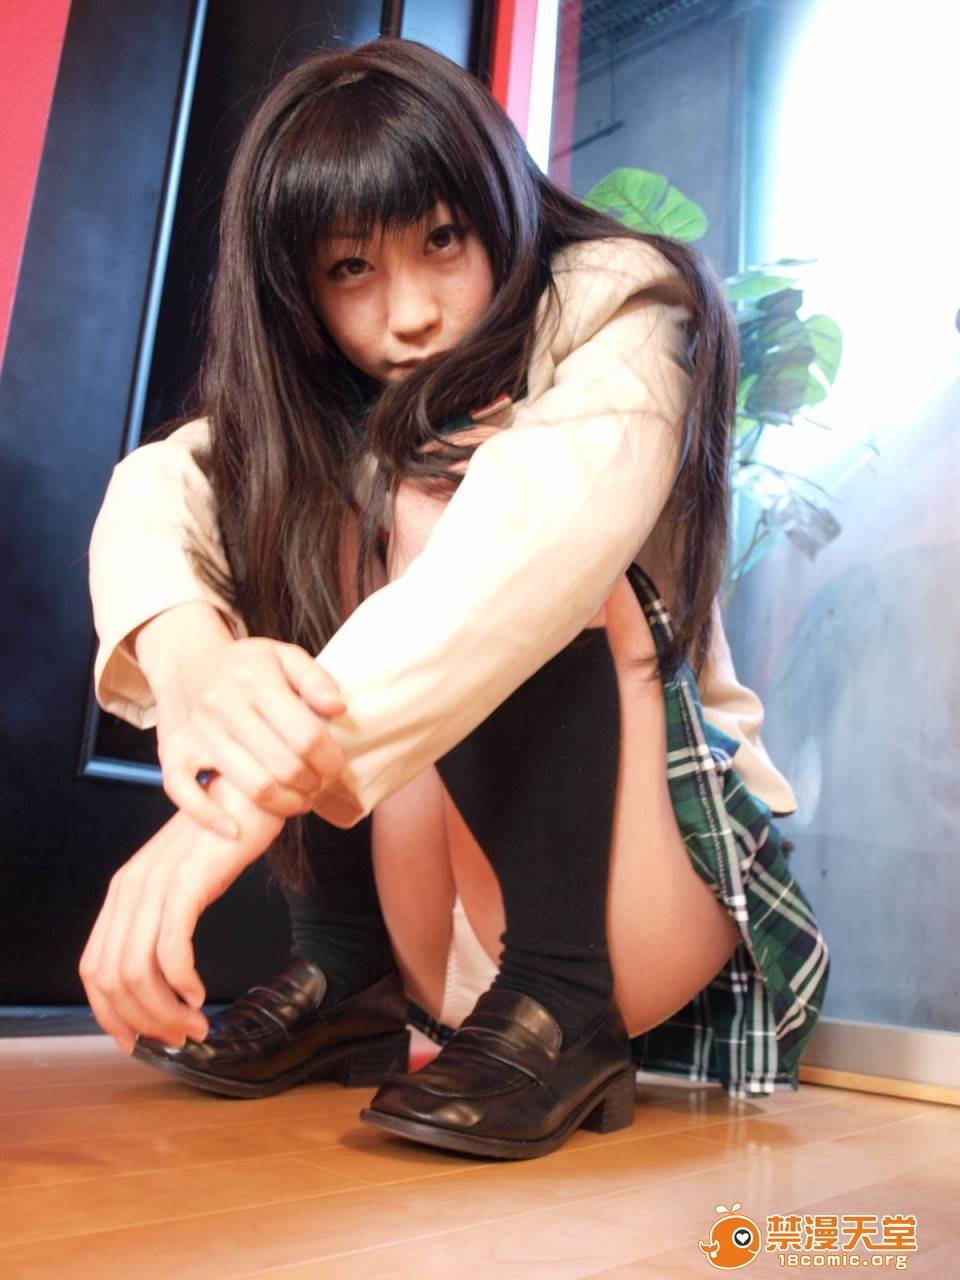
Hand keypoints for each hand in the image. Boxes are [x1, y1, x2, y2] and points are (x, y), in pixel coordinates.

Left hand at [79, 776, 283, 1053]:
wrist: (251, 795)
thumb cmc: (222, 839)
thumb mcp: (181, 881)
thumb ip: (163, 919)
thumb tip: (165, 979)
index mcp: (122, 892)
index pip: (94, 969)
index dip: (110, 1014)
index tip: (137, 1041)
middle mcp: (129, 889)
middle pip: (112, 978)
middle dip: (142, 1021)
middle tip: (176, 1038)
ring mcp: (155, 885)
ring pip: (139, 971)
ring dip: (165, 1010)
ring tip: (193, 1024)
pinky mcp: (186, 883)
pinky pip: (172, 949)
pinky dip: (183, 982)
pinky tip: (200, 994)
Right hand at [155, 636, 348, 835]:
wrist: (185, 661)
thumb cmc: (245, 665)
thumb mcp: (284, 656)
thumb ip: (316, 680)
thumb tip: (338, 709)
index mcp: (256, 680)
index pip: (306, 734)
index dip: (329, 759)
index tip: (336, 766)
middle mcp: (223, 705)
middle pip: (283, 765)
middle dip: (311, 783)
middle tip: (318, 784)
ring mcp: (196, 731)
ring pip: (250, 786)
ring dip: (283, 804)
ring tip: (298, 800)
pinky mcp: (171, 752)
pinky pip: (186, 794)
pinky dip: (211, 819)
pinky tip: (236, 829)